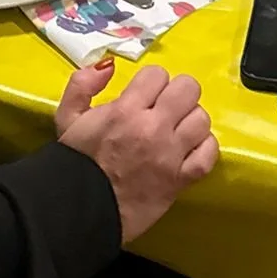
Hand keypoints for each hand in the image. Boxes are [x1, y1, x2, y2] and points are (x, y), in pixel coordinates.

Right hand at [55, 61, 217, 242]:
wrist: (81, 212)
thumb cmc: (76, 163)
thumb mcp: (67, 117)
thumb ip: (82, 83)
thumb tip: (109, 64)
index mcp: (126, 110)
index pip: (158, 74)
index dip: (150, 83)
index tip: (143, 96)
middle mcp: (153, 128)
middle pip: (188, 89)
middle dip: (176, 94)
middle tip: (164, 108)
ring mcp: (171, 155)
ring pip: (201, 118)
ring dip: (190, 120)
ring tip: (176, 130)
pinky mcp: (182, 180)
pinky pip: (209, 154)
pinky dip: (204, 148)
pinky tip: (190, 149)